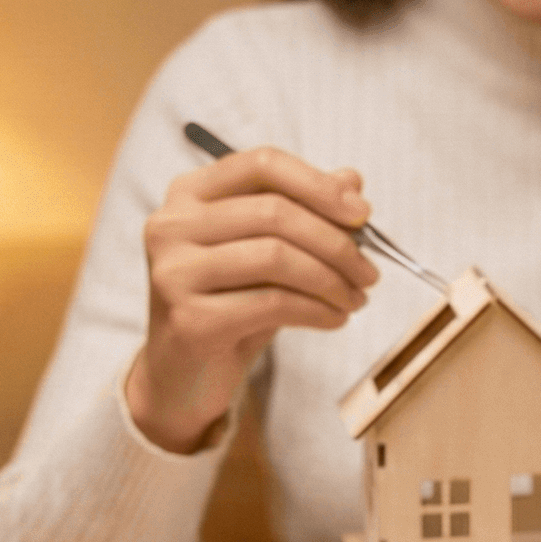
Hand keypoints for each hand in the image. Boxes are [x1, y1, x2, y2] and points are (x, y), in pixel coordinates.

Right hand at [126, 146, 381, 451]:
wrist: (184, 376)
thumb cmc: (229, 306)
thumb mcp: (266, 253)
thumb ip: (303, 212)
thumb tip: (351, 180)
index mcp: (189, 194)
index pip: (262, 164)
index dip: (318, 185)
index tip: (363, 214)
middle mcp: (171, 225)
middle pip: (274, 212)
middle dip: (336, 242)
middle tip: (369, 272)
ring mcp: (174, 272)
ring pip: (276, 257)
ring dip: (331, 279)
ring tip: (355, 299)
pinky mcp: (189, 319)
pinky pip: (272, 303)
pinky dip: (316, 310)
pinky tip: (334, 319)